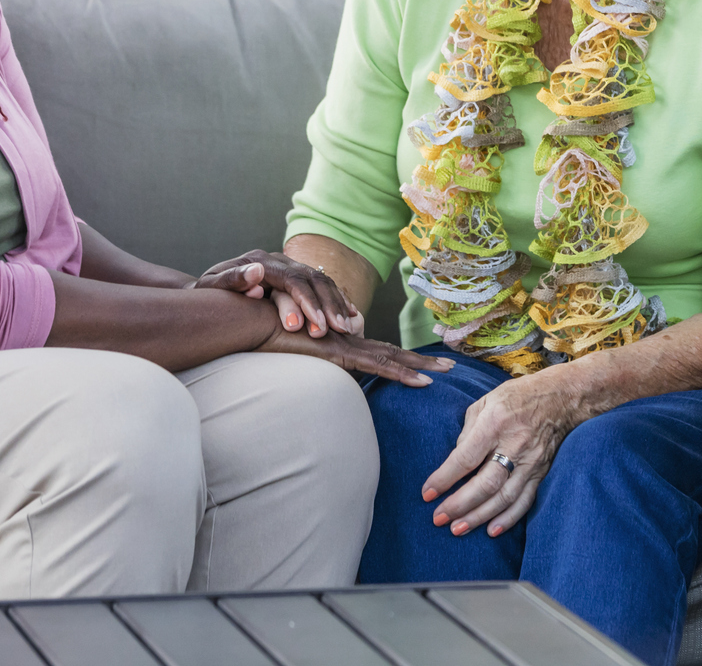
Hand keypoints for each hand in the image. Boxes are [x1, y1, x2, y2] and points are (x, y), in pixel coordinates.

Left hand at [195, 249, 363, 337]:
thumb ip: (233, 279)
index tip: (318, 326)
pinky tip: (351, 316)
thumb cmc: (207, 294)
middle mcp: (279, 261)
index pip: (292, 279)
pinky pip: (324, 285)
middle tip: (339, 330)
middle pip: (313, 279)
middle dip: (328, 305)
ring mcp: (290, 266)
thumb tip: (256, 273)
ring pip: (322, 281)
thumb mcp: (210, 286)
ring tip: (348, 327)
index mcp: (261, 261)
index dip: (307, 302)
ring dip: (337, 304)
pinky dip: (339, 300)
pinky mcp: (297, 277)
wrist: (209, 289)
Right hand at [256, 321, 450, 385]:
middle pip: (391, 353)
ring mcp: (345, 346)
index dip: (400, 359)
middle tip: (449, 366)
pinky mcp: (340, 353)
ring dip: (420, 366)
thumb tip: (306, 370)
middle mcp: (347, 342)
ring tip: (445, 372)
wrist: (252, 319)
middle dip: (421, 361)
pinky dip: (402, 374)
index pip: (376, 352)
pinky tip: (421, 382)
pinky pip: (378, 366)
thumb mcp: (289, 350)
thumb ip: (303, 356)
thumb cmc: (265, 333)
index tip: (422, 365)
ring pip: (391, 358)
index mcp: (338, 344)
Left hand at [423, 370, 584, 538]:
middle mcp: (514, 444)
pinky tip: (492, 530)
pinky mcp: (542, 472)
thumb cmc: (517, 397)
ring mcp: (531, 461)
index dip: (444, 478)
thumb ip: (467, 432)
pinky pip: (525, 500)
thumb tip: (455, 462)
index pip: (466, 458)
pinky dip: (509, 518)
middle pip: (485, 483)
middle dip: (459, 504)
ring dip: (479, 517)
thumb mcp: (485, 402)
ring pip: (504, 497)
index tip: (427, 493)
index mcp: (495, 423)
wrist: (561, 397)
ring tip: (458, 529)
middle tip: (438, 518)